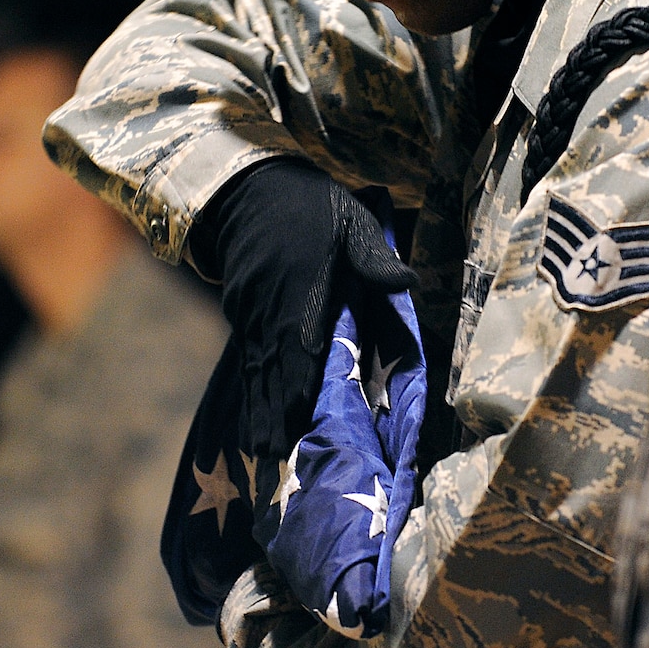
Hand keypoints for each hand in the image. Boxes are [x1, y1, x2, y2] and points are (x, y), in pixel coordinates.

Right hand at [192, 160, 416, 459]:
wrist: (250, 189)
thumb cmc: (311, 207)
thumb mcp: (350, 222)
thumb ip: (374, 257)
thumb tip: (408, 283)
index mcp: (301, 290)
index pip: (300, 345)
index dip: (297, 385)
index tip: (298, 420)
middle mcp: (270, 307)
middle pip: (272, 368)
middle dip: (275, 412)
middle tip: (278, 457)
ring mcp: (251, 311)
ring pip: (256, 367)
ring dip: (260, 408)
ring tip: (264, 450)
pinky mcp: (240, 312)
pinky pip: (247, 355)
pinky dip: (251, 386)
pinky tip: (254, 413)